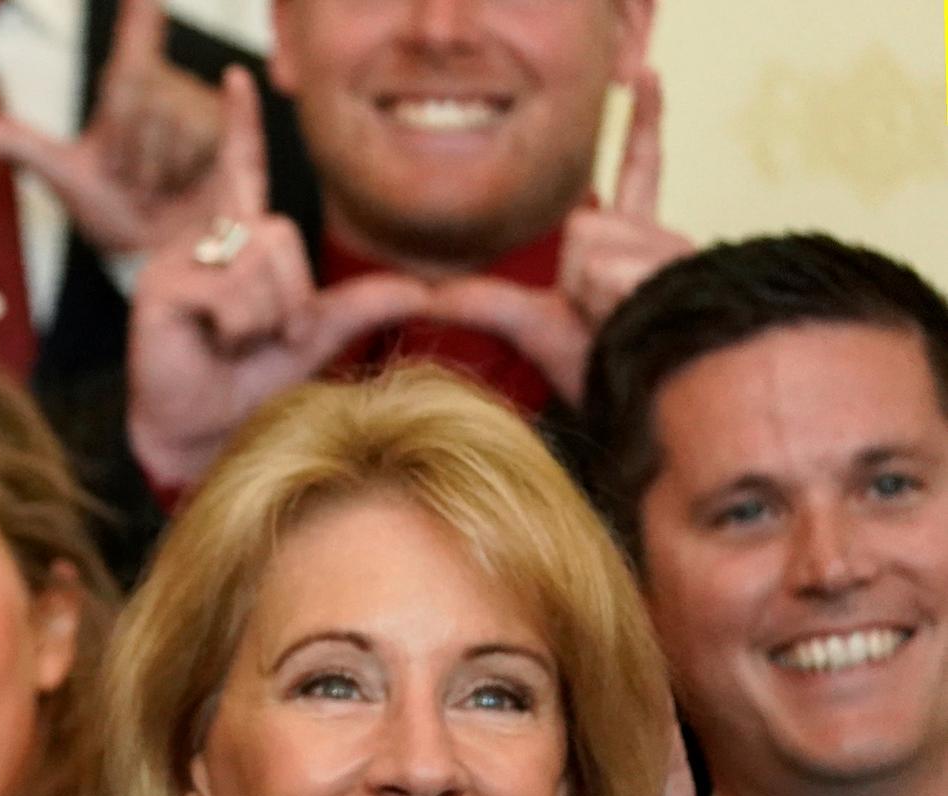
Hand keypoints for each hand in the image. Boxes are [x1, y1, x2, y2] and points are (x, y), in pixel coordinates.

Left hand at [0, 0, 225, 260]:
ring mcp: (204, 115)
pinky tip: (235, 81)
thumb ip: (11, 143)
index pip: (136, 39)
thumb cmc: (113, 213)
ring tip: (167, 191)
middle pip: (145, 101)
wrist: (153, 259)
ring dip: (165, 176)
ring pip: (181, 130)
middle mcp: (167, 92)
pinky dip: (236, 105)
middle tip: (134, 181)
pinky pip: (235, 117)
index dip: (140, 13)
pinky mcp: (237, 143)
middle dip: (130, 154)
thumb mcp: (60, 173)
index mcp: (128, 90)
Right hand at [123, 67, 431, 491]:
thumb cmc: (251, 388)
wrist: (206, 437)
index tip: (237, 77)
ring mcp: (178, 262)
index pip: (242, 170)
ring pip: (260, 257)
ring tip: (235, 344)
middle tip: (264, 336)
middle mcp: (206, 243)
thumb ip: (363, 306)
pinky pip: (231, 289)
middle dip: (292, 294)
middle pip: (280, 232)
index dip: (241, 125)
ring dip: (266, 316)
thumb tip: (426, 288)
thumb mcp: (317, 339)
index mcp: (239, 246)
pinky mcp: (161, 287)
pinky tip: (213, 345)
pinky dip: (238, 328)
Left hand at [425, 70, 690, 406]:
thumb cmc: (595, 368)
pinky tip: (634, 312)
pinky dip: (610, 295)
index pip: (639, 170)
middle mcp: (662, 237)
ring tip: (621, 322)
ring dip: (595, 294)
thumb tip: (422, 294)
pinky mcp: (684, 272)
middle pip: (585, 225)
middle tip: (603, 318)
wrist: (635, 405)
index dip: (643, 125)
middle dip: (580, 276)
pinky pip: (616, 264)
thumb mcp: (528, 327)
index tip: (649, 78)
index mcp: (632, 238)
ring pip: (596, 247)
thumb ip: (480, 301)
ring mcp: (678, 253)